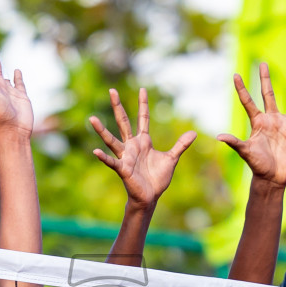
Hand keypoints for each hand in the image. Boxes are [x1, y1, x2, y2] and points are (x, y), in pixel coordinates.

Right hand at [89, 89, 196, 207]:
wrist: (150, 197)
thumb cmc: (157, 179)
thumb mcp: (171, 159)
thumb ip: (180, 145)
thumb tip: (194, 133)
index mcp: (143, 141)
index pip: (143, 118)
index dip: (143, 104)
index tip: (143, 89)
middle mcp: (132, 146)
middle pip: (124, 122)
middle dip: (118, 106)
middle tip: (112, 90)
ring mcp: (126, 157)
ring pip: (112, 140)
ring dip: (102, 130)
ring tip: (91, 118)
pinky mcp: (123, 169)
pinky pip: (112, 162)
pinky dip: (104, 157)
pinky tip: (96, 151)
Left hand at [221, 63, 285, 186]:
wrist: (271, 178)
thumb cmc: (257, 165)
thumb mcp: (245, 152)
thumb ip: (234, 142)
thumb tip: (219, 137)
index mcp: (259, 122)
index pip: (249, 101)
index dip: (241, 89)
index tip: (235, 74)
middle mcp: (272, 120)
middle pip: (269, 95)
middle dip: (265, 79)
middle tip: (262, 63)